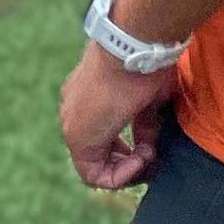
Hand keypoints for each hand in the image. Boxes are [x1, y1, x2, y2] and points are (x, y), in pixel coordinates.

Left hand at [60, 43, 175, 189]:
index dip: (129, 150)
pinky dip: (121, 175)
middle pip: (99, 154)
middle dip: (128, 162)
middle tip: (151, 154)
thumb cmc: (144, 64)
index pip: (103, 136)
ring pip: (95, 166)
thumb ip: (144, 122)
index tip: (151, 144)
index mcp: (87, 97)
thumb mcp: (147, 97)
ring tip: (148, 154)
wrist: (131, 48)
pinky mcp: (77, 136)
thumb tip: (148, 143)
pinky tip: (141, 158)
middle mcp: (74, 112)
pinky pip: (93, 175)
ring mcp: (72, 124)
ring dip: (127, 168)